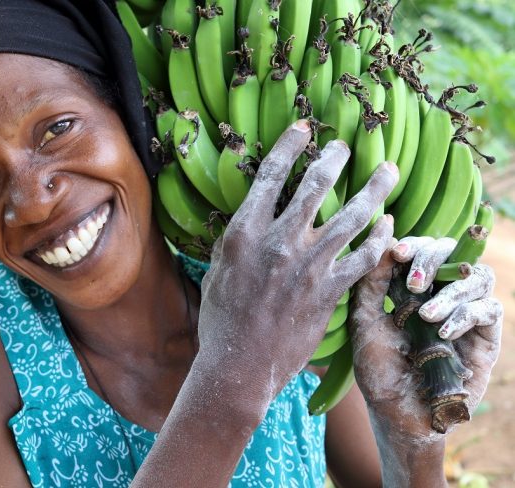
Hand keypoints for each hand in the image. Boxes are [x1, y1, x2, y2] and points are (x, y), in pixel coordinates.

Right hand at [197, 120, 396, 401]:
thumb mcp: (218, 270)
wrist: (239, 366)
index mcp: (245, 232)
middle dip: (335, 157)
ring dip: (374, 189)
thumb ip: (237, 241)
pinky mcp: (330, 292)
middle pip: (316, 185)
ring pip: (353, 216)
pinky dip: (381, 239)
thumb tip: (248, 220)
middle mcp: (280, 242)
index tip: (303, 130)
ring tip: (388, 171)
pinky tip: (389, 225)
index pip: (271, 176)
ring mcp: (309, 266)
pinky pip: (365, 258)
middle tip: (346, 147)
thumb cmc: (221, 320)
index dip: (289, 146)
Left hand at [350, 237, 502, 443]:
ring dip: (450, 291)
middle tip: (413, 282)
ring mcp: (466, 313)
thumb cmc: (378, 367)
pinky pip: (488, 310)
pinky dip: (466, 315)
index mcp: (412, 286)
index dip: (414, 245)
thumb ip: (371, 282)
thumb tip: (383, 236)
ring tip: (424, 315)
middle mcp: (442, 293)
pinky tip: (442, 332)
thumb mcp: (365, 321)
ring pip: (477, 277)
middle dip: (432, 260)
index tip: (396, 252)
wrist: (396, 413)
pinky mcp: (486, 337)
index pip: (422, 249)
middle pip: (453, 254)